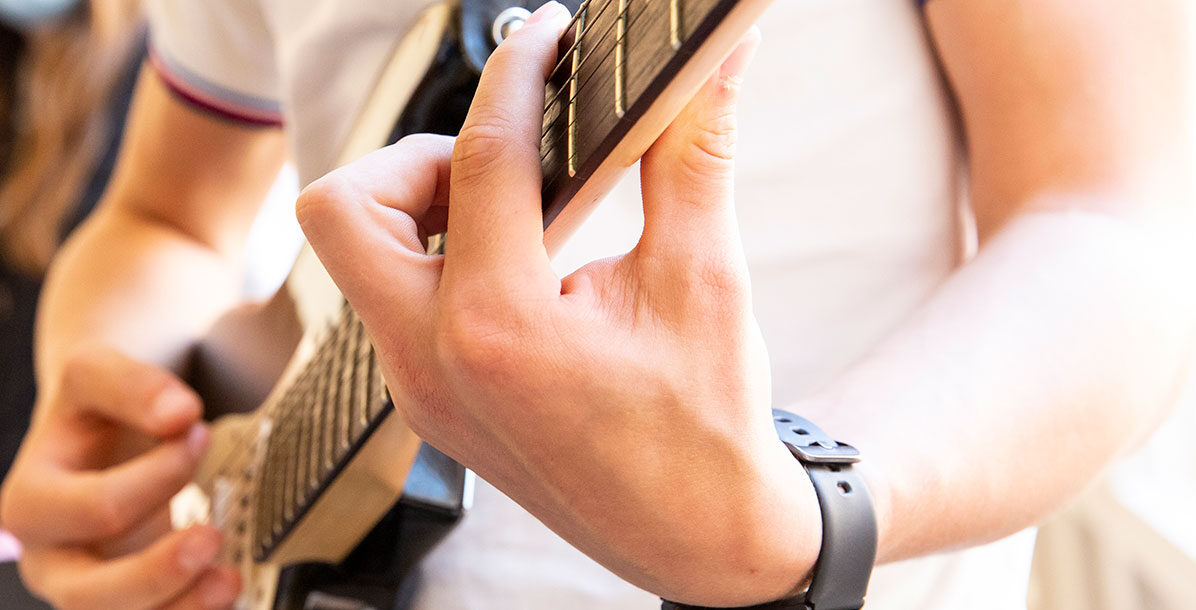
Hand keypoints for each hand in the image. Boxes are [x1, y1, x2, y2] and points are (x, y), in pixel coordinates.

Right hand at [0, 347, 239, 608]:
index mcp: (33, 501)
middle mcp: (50, 556)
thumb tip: (179, 412)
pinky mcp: (125, 600)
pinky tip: (223, 591)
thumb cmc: (94, 413)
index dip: (157, 477)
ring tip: (228, 580)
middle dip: (156, 572)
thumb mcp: (100, 377)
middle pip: (87, 592)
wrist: (97, 434)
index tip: (198, 433)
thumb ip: (134, 386)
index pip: (98, 508)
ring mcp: (86, 586)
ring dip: (179, 607)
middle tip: (213, 536)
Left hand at [299, 3, 816, 604]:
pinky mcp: (428, 405)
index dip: (517, 76)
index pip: (480, 161)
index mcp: (500, 329)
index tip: (544, 38)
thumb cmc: (704, 427)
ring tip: (510, 208)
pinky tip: (515, 264)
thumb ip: (695, 158)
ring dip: (416, 210)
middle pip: (344, 209)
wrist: (699, 537)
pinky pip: (392, 305)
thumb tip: (713, 69)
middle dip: (411, 157)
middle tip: (498, 159)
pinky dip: (437, 261)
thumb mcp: (703, 282)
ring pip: (355, 260)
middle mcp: (433, 364)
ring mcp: (421, 393)